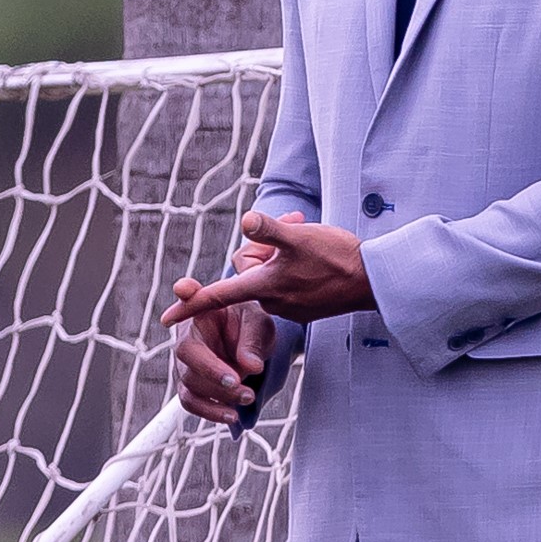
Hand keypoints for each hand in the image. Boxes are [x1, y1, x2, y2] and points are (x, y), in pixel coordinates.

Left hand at [160, 210, 374, 328]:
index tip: (165, 321)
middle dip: (263, 246)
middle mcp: (272, 301)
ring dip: (282, 252)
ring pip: (269, 272)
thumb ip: (269, 230)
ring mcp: (290, 307)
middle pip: (249, 268)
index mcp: (264, 286)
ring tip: (309, 239)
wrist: (374, 280)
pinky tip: (317, 258)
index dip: (190, 305)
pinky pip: (287, 282)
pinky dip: (295, 266)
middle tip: (294, 227)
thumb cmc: (337, 257)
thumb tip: (244, 221)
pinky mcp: (306, 308)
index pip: (218, 296)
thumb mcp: (300, 237)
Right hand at [171, 291, 276, 425]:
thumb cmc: (250, 325)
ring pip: (189, 382)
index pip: (189, 296)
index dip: (185, 293)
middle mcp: (187, 333)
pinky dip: (209, 412)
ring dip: (217, 395)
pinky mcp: (190, 383)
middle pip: (186, 353)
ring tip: (246, 397)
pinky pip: (191, 401)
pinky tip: (231, 415)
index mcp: (202, 308)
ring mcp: (185, 361)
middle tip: (238, 381)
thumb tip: (250, 366)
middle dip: (212, 371)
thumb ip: (253, 341)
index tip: (184, 289)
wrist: (250, 345)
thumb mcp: (259, 324)